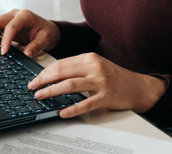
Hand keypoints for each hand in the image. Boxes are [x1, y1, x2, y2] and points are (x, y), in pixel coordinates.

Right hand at [0, 9, 59, 57]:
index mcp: (25, 16)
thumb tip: (27, 53)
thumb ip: (37, 46)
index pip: (11, 26)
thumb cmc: (47, 32)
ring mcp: (8, 18)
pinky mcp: (4, 25)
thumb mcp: (46, 39)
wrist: (48, 29)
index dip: (6, 39)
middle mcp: (15, 15)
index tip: (3, 52)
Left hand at [28, 53, 166, 117]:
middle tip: (33, 87)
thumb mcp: (97, 66)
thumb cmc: (115, 77)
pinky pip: (86, 104)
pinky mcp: (106, 97)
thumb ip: (78, 68)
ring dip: (52, 91)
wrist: (138, 87)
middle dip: (44, 80)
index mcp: (90, 58)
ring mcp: (101, 82)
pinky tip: (63, 112)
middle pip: (62, 72)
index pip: (62, 63)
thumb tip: (54, 75)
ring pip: (70, 85)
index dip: (45, 71)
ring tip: (41, 96)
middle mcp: (95, 67)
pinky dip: (72, 108)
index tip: (36, 78)